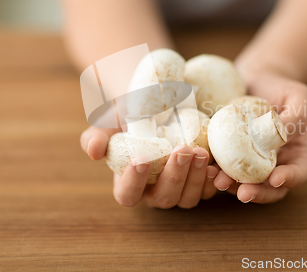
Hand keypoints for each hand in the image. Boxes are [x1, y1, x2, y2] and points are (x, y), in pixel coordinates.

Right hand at [80, 127, 218, 207]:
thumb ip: (96, 136)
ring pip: (187, 198)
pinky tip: (214, 164)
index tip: (141, 159)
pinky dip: (211, 181)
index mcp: (128, 183)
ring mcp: (178, 190)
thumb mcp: (108, 122)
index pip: (127, 194)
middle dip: (174, 176)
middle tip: (181, 150)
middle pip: (163, 198)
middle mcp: (153, 192)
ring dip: (195, 178)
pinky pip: (207, 190)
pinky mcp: (198, 183)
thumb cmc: (128, 117)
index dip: (133, 182)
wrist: (155, 108)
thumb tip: (92, 151)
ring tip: (200, 152)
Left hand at [213, 72, 306, 203]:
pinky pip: (225, 167)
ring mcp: (253, 163)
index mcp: (298, 154)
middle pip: (271, 187)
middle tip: (243, 193)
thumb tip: (281, 136)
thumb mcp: (298, 97)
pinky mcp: (231, 156)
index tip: (275, 178)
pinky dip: (216, 170)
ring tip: (219, 181)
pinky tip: (206, 168)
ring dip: (232, 186)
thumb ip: (296, 116)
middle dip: (258, 193)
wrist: (255, 81)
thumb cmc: (282, 88)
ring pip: (245, 182)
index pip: (299, 172)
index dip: (289, 179)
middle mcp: (277, 165)